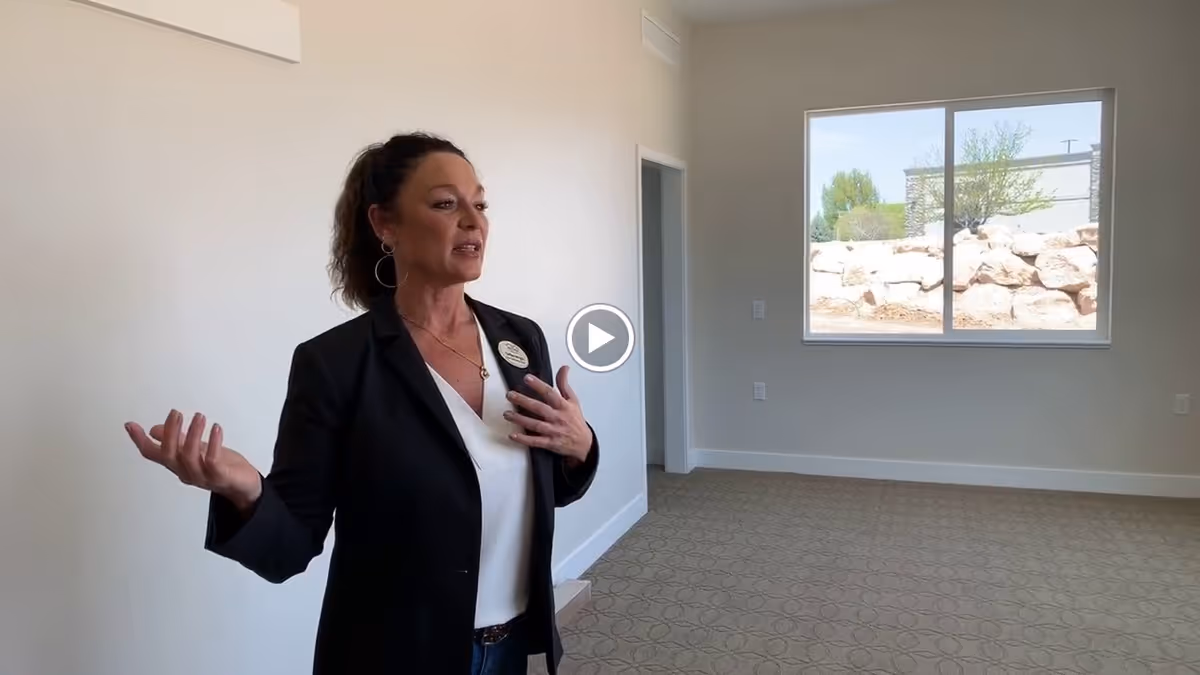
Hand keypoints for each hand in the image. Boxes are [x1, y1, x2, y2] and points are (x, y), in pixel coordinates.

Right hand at [125, 410, 261, 510]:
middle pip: (169, 454)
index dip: (140, 440)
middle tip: (176, 413)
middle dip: (170, 432)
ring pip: (189, 456)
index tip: (130, 425)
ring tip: (199, 417)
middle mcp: (185, 471)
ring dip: (192, 434)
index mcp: (177, 464)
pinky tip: (216, 428)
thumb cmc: (221, 467)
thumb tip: (155, 430)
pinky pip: (212, 461)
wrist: (244, 486)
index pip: (152, 454)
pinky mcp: (220, 476)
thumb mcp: (196, 449)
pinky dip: (213, 443)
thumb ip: (177, 440)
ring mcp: (202, 476)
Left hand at [504, 366, 593, 463]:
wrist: (583, 443)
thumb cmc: (575, 420)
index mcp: (563, 406)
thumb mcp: (573, 400)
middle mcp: (557, 417)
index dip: (538, 385)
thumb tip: (563, 368)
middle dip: (523, 401)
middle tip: (510, 395)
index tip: (527, 378)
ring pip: (535, 424)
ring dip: (520, 419)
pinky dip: (524, 439)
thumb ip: (564, 384)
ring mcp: (553, 431)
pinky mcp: (549, 443)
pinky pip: (535, 441)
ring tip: (507, 414)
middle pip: (539, 408)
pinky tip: (513, 435)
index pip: (550, 393)